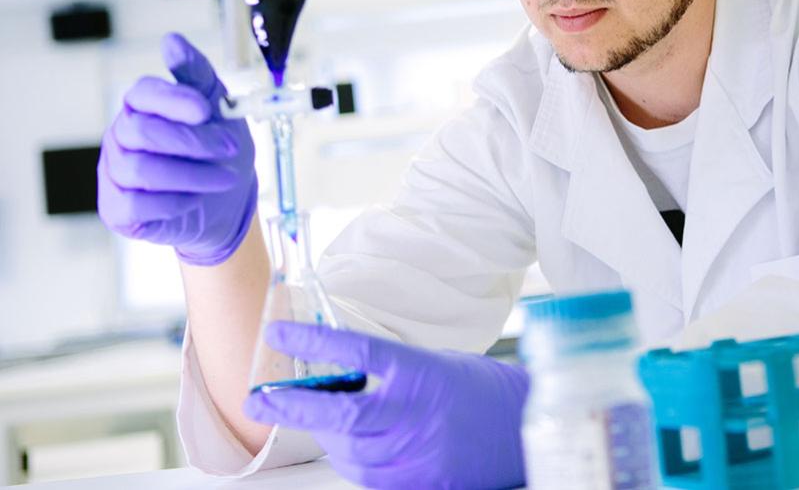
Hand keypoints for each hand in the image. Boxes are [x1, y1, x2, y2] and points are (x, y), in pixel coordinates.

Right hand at [97, 33, 256, 265]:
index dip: (174, 100)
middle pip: (143, 132)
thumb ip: (197, 75)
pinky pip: (136, 205)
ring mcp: (115, 172)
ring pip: (142, 170)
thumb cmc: (218, 150)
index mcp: (142, 106)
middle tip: (229, 149)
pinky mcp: (116, 209)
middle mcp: (122, 135)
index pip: (143, 93)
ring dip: (192, 175)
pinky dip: (173, 203)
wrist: (227, 202)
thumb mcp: (219, 108)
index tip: (206, 110)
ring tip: (224, 178)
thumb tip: (171, 41)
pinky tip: (194, 199)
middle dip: (193, 142)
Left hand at [243, 322, 529, 488]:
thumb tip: (340, 375)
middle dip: (295, 408)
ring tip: (329, 423)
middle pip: (340, 414)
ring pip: (350, 453)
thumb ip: (390, 373)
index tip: (279, 333)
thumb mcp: (436, 365)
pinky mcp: (422, 484)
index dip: (311, 341)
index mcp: (420, 372)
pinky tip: (361, 447)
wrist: (525, 428)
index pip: (355, 351)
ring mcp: (418, 454)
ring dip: (330, 439)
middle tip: (265, 401)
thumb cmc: (482, 391)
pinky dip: (357, 462)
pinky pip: (371, 478)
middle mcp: (416, 413)